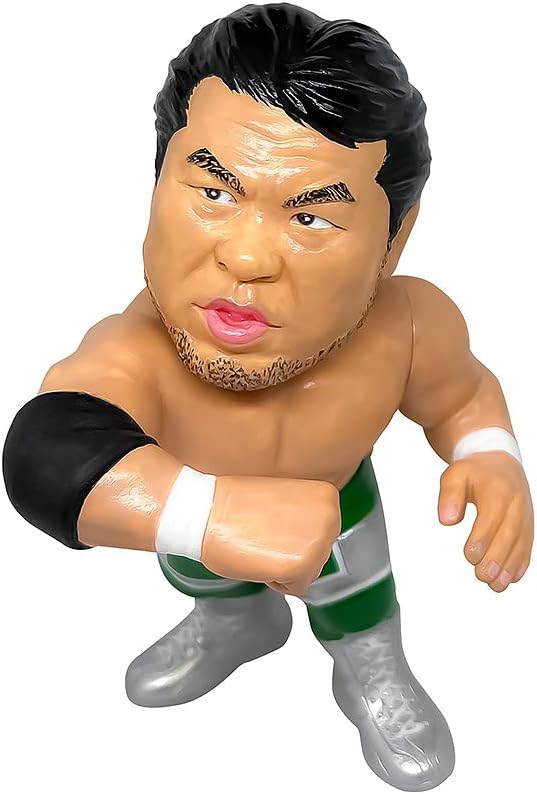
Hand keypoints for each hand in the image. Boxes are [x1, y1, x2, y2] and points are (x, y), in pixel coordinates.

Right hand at [201, 475, 340, 595]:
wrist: (205, 511)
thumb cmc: (235, 505)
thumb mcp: (285, 499)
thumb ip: (305, 516)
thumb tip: (308, 535)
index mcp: (327, 497)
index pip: (321, 534)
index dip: (293, 537)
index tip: (272, 527)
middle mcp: (330, 517)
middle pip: (318, 556)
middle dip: (291, 554)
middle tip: (264, 538)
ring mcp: (319, 542)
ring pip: (308, 573)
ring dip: (284, 567)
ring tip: (260, 545)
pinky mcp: (302, 566)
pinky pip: (296, 589)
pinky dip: (275, 582)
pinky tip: (259, 559)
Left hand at [438, 451, 532, 591]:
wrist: (501, 464)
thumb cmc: (474, 472)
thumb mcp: (455, 474)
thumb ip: (449, 495)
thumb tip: (447, 520)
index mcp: (497, 489)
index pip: (492, 515)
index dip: (483, 537)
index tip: (470, 555)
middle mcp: (516, 503)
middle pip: (509, 533)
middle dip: (497, 557)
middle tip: (482, 576)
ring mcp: (525, 515)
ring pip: (521, 543)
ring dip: (509, 566)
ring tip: (495, 585)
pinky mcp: (528, 525)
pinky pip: (527, 545)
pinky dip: (520, 563)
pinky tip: (510, 578)